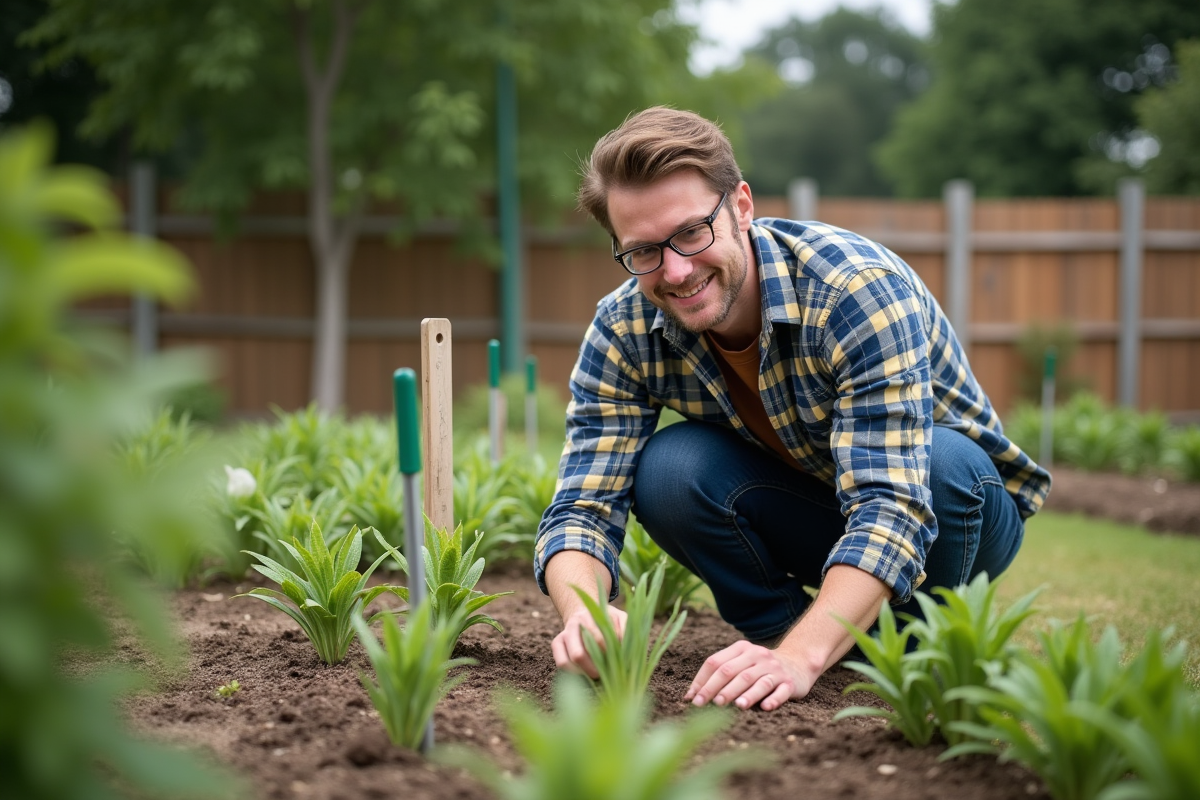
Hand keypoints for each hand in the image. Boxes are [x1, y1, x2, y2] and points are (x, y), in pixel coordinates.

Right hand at [551, 605, 627, 679]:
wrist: (584, 611)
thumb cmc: (606, 618)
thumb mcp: (619, 617)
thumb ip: (625, 629)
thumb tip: (625, 650)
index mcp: (589, 617)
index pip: (597, 640)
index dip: (607, 654)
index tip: (616, 662)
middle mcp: (573, 625)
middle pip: (578, 654)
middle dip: (593, 669)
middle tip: (605, 674)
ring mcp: (562, 635)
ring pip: (566, 661)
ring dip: (582, 673)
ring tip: (596, 676)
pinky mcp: (556, 644)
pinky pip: (561, 663)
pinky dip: (573, 672)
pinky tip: (586, 673)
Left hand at [684, 640, 820, 710]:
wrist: (797, 663)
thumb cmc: (758, 668)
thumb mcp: (740, 664)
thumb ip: (718, 675)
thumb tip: (690, 696)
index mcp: (741, 649)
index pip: (716, 662)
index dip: (702, 680)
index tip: (692, 698)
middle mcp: (758, 656)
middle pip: (733, 672)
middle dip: (717, 689)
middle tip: (705, 704)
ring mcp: (774, 669)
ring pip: (757, 681)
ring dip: (744, 694)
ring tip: (734, 706)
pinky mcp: (789, 683)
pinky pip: (781, 691)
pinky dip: (773, 699)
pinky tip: (766, 707)